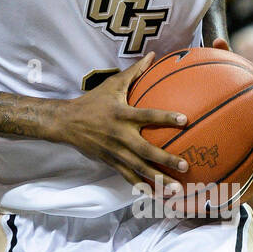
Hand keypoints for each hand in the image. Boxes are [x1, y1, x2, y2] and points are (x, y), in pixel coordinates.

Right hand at [66, 53, 188, 186]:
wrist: (67, 123)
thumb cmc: (93, 101)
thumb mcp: (112, 84)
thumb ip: (135, 72)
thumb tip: (153, 55)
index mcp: (122, 115)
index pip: (147, 116)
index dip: (165, 117)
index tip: (185, 120)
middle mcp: (120, 135)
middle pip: (146, 150)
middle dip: (166, 159)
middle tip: (185, 166)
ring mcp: (115, 152)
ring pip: (139, 169)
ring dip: (158, 180)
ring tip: (176, 190)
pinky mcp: (111, 162)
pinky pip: (128, 177)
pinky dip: (142, 187)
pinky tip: (157, 196)